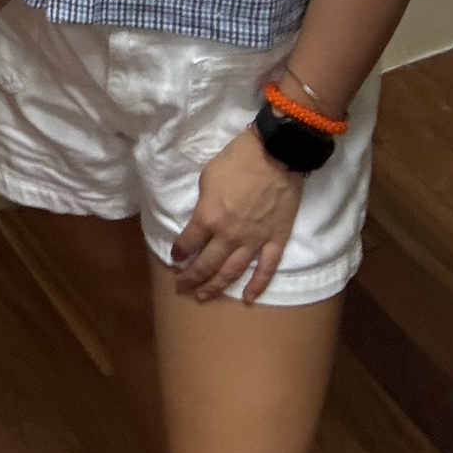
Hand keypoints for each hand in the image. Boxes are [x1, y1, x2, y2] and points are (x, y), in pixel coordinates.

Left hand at [170, 128, 304, 301]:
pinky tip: (248, 298)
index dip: (179, 253)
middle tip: (182, 288)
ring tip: (203, 297)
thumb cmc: (238, 160)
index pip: (187, 243)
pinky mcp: (276, 240)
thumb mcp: (207, 177)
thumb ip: (204, 204)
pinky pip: (266, 269)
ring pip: (231, 272)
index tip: (176, 258)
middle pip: (206, 265)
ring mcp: (254, 241)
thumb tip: (204, 218)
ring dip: (215, 287)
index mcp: (208, 217)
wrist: (276, 153)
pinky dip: (257, 286)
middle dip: (191, 278)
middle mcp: (228, 235)